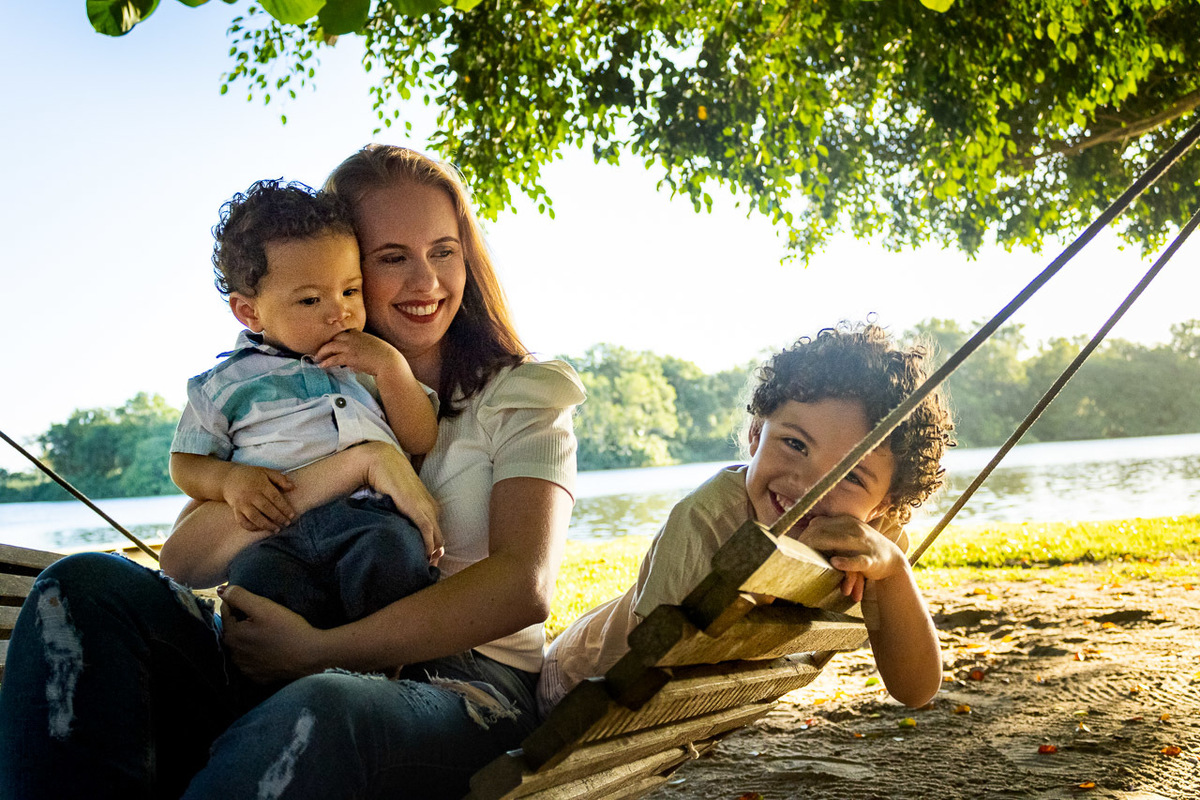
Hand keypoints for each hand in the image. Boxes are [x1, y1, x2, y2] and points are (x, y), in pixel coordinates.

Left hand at [218, 584, 324, 682]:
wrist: (310, 655)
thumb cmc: (287, 629)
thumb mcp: (264, 607)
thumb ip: (240, 596)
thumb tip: (221, 590)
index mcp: (232, 636)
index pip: (226, 612)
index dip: (238, 602)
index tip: (255, 601)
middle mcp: (234, 654)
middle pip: (233, 630)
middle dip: (242, 621)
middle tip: (263, 615)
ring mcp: (245, 668)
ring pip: (241, 646)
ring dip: (248, 638)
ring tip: (266, 631)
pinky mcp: (257, 677)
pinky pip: (251, 661)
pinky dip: (256, 653)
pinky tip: (269, 647)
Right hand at [221, 464, 294, 531]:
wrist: (228, 478)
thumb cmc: (251, 475)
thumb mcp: (266, 472)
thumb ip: (280, 478)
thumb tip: (293, 487)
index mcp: (260, 484)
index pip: (275, 498)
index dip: (284, 508)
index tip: (292, 515)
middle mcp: (250, 494)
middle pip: (266, 508)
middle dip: (278, 518)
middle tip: (287, 523)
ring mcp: (242, 503)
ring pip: (255, 517)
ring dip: (267, 525)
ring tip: (276, 529)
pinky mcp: (235, 510)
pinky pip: (242, 522)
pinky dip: (251, 527)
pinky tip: (261, 529)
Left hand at [314, 330, 402, 376]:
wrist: (388, 362)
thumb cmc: (384, 357)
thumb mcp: (372, 350)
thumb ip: (361, 353)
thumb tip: (352, 366)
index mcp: (358, 334)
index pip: (341, 332)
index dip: (334, 338)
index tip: (329, 343)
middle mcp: (352, 338)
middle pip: (332, 338)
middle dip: (324, 344)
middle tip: (319, 351)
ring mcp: (350, 347)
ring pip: (329, 347)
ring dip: (321, 353)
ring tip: (317, 358)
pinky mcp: (349, 357)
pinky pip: (333, 359)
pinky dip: (326, 362)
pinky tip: (322, 366)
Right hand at [358, 442, 443, 562]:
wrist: (383, 462)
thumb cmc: (389, 481)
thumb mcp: (400, 501)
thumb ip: (403, 514)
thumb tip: (398, 530)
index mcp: (430, 506)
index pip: (437, 533)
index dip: (435, 550)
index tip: (429, 563)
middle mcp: (431, 508)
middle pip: (440, 537)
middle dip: (436, 556)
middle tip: (429, 570)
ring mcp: (425, 507)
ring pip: (436, 536)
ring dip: (433, 553)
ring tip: (427, 567)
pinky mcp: (416, 507)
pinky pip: (427, 530)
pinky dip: (428, 545)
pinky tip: (425, 555)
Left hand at [796, 516, 906, 603]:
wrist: (891, 559)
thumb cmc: (863, 546)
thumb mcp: (848, 533)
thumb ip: (830, 530)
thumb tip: (808, 528)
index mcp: (846, 522)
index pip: (820, 524)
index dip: (804, 533)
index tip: (793, 545)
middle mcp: (854, 530)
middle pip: (825, 531)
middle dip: (808, 541)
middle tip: (794, 552)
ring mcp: (863, 544)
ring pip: (840, 543)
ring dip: (822, 549)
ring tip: (807, 555)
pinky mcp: (870, 560)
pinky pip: (857, 561)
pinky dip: (846, 562)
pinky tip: (835, 563)